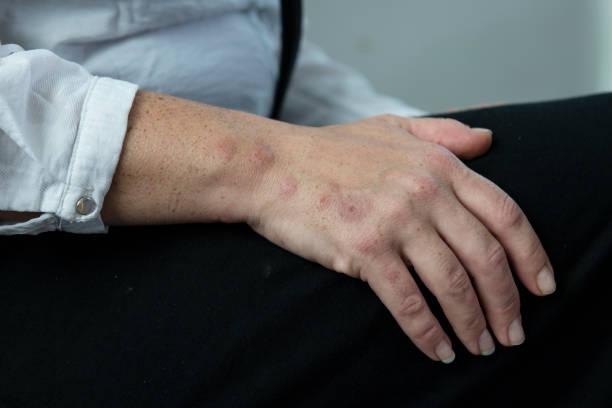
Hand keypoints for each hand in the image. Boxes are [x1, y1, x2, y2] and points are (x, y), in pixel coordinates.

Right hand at [247, 114, 554, 362]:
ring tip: (481, 347)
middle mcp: (424, 191)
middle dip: (507, 302)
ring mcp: (395, 220)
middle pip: (486, 257)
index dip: (531, 255)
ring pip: (453, 284)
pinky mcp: (364, 249)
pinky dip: (429, 332)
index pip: (506, 214)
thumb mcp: (390, 127)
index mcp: (438, 165)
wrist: (270, 166)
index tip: (542, 287)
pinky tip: (439, 349)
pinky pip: (409, 302)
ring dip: (473, 323)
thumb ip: (443, 132)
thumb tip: (488, 140)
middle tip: (513, 333)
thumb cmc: (327, 150)